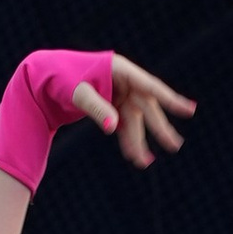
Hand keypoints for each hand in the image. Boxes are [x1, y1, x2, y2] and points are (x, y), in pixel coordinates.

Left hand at [69, 55, 194, 169]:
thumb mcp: (77, 93)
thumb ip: (97, 109)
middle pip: (146, 107)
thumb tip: (113, 128)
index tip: (189, 110)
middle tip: (175, 145)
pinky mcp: (111, 106)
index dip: (170, 99)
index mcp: (120, 70)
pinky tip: (134, 157)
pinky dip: (127, 141)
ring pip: (135, 121)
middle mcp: (124, 82)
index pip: (150, 86)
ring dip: (138, 141)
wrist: (43, 80)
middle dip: (158, 128)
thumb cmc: (60, 79)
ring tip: (143, 163)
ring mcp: (118, 94)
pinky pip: (124, 125)